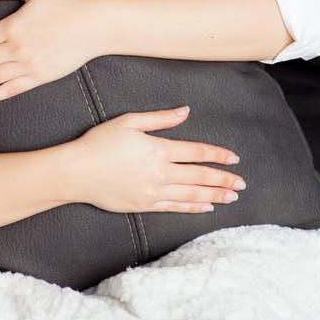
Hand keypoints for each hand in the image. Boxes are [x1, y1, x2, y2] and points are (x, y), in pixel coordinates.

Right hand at [67, 107, 245, 213]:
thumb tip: (185, 112)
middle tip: (242, 183)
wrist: (77, 172)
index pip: (196, 153)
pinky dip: (193, 208)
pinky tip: (206, 207)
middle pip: (199, 176)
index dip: (217, 155)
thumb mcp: (129, 122)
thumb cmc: (100, 142)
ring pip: (192, 195)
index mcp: (157, 149)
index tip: (234, 158)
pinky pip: (175, 207)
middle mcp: (160, 173)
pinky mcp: (144, 205)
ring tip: (232, 197)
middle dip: (223, 179)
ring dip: (214, 195)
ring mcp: (153, 192)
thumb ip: (160, 118)